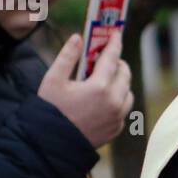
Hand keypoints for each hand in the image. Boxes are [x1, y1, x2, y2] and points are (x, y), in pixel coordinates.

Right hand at [38, 30, 133, 148]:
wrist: (51, 144)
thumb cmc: (50, 110)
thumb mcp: (53, 79)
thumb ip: (67, 56)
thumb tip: (78, 37)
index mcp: (99, 87)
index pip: (112, 58)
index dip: (114, 43)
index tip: (116, 33)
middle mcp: (114, 102)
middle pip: (124, 74)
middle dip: (118, 63)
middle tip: (108, 58)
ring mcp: (117, 117)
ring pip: (127, 93)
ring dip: (120, 83)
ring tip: (106, 79)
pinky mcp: (116, 129)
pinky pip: (123, 109)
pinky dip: (118, 101)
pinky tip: (104, 99)